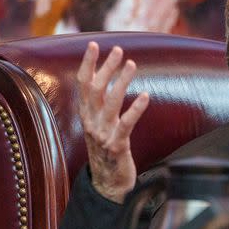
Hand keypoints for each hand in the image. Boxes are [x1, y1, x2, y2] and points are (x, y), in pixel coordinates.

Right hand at [77, 42, 149, 201]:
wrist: (108, 184)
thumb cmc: (109, 150)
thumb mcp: (101, 125)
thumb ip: (101, 104)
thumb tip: (105, 79)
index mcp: (87, 116)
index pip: (83, 85)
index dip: (88, 64)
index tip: (94, 45)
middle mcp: (91, 123)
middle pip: (95, 89)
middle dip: (105, 67)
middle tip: (118, 50)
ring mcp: (103, 134)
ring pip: (110, 103)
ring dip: (121, 81)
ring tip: (132, 64)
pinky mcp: (117, 146)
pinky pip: (126, 124)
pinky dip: (136, 109)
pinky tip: (146, 96)